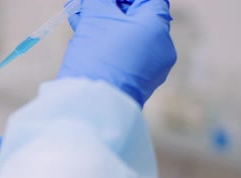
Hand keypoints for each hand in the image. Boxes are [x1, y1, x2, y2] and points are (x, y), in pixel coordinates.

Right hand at [58, 0, 176, 106]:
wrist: (93, 104)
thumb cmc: (97, 57)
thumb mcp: (95, 17)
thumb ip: (98, 1)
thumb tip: (98, 1)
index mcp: (157, 27)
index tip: (104, 1)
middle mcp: (161, 47)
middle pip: (136, 17)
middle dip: (109, 8)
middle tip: (85, 5)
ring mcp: (151, 68)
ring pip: (128, 36)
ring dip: (104, 24)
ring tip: (78, 18)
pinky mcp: (138, 83)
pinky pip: (126, 55)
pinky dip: (109, 45)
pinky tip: (85, 36)